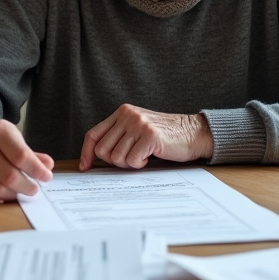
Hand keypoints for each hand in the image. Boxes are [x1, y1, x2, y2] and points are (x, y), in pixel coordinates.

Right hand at [0, 120, 54, 202]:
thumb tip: (47, 166)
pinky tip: (6, 195)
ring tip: (21, 192)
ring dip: (13, 194)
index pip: (21, 156)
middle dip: (27, 186)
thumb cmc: (0, 144)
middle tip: (34, 189)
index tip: (46, 177)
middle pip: (10, 176)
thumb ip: (33, 155)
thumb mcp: (17, 141)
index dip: (36, 170)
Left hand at [78, 104, 213, 170]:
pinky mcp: (149, 136)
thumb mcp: (137, 129)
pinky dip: (140, 164)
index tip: (85, 167)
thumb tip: (93, 158)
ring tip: (143, 155)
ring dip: (129, 163)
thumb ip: (118, 136)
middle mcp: (128, 115)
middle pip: (103, 150)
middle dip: (115, 161)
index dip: (86, 153)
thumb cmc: (164, 136)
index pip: (93, 134)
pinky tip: (150, 156)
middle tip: (132, 158)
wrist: (193, 133)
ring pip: (116, 157)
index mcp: (122, 112)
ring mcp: (138, 124)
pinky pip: (133, 160)